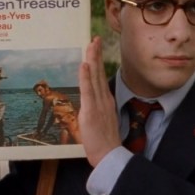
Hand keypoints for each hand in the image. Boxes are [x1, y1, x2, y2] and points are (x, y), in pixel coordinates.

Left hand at [78, 36, 120, 166]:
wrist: (109, 156)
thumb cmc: (104, 143)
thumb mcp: (101, 123)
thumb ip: (96, 112)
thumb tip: (90, 106)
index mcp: (106, 102)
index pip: (100, 77)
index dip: (98, 62)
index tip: (95, 47)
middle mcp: (104, 100)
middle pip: (99, 73)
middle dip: (96, 55)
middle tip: (94, 39)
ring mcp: (99, 104)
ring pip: (94, 78)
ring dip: (92, 60)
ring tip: (90, 45)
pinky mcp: (92, 111)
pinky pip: (89, 91)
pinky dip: (86, 77)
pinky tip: (85, 65)